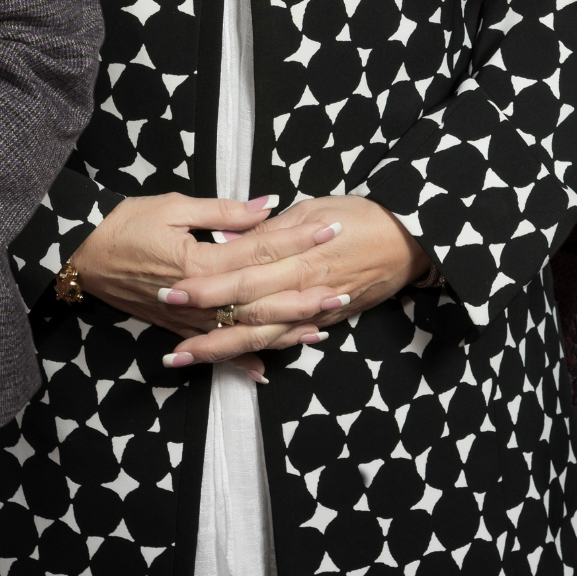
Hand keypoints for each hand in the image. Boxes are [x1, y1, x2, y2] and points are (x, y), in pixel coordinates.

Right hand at [68, 194, 329, 384]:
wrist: (83, 255)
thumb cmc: (127, 224)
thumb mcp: (175, 207)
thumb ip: (224, 211)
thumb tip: (267, 206)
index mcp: (203, 261)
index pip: (262, 250)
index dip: (298, 240)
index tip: (330, 230)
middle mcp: (200, 298)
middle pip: (262, 298)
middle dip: (304, 295)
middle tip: (342, 290)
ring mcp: (190, 319)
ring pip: (245, 330)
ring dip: (283, 330)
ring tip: (321, 328)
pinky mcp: (178, 329)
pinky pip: (215, 349)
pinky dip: (241, 359)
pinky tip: (265, 369)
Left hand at [157, 195, 428, 374]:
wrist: (409, 240)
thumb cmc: (361, 214)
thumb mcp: (313, 207)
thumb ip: (271, 229)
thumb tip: (232, 237)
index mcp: (297, 254)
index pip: (242, 272)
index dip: (207, 285)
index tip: (173, 291)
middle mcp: (303, 287)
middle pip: (246, 312)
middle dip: (204, 327)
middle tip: (167, 339)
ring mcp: (314, 309)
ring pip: (262, 335)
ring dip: (223, 350)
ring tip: (185, 358)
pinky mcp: (326, 321)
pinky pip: (289, 340)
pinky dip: (265, 355)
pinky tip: (241, 368)